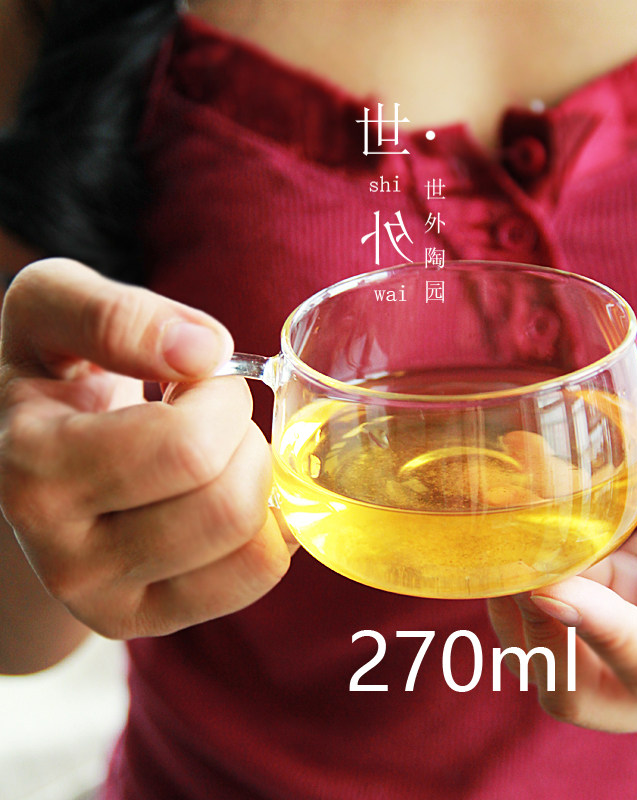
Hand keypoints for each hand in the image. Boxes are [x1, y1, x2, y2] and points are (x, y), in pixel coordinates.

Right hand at [0, 259, 292, 638]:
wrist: (31, 458)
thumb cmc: (54, 376)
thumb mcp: (53, 310)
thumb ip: (114, 316)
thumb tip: (203, 352)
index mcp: (33, 469)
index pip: (186, 447)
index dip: (220, 395)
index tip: (193, 376)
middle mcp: (61, 555)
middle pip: (226, 503)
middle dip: (244, 438)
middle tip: (211, 417)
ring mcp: (104, 600)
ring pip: (247, 540)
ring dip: (257, 477)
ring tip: (215, 454)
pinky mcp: (148, 619)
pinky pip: (257, 572)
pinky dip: (274, 522)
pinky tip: (238, 490)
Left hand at [488, 381, 636, 735]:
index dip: (600, 631)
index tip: (548, 587)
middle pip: (583, 694)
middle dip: (537, 634)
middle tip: (509, 563)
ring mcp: (629, 658)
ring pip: (548, 659)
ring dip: (515, 605)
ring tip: (495, 537)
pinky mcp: (601, 618)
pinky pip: (547, 612)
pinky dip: (521, 575)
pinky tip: (507, 530)